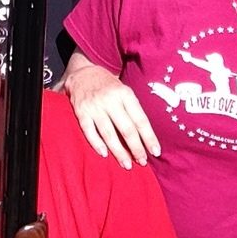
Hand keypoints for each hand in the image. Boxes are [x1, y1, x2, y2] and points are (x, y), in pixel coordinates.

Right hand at [61, 51, 160, 168]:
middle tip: (142, 162)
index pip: (140, 119)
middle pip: (126, 129)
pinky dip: (97, 144)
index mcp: (125, 94)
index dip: (149, 137)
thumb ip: (132, 110)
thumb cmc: (108, 86)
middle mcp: (111, 100)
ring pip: (109, 134)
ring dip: (119, 152)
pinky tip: (105, 154)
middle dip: (136, 148)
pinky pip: (89, 132)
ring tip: (127, 164)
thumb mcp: (124, 90)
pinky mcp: (81, 112)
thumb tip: (145, 136)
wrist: (83, 73)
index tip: (156, 152)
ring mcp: (95, 107)